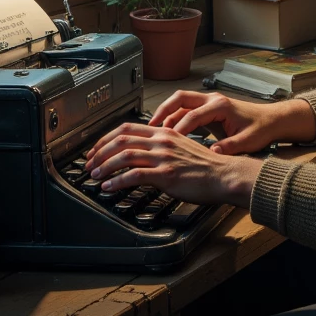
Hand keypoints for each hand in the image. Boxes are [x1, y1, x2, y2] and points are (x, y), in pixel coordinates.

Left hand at [83, 121, 260, 207]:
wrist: (225, 175)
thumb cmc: (207, 167)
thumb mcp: (181, 150)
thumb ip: (161, 150)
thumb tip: (143, 158)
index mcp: (164, 133)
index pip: (127, 128)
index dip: (106, 138)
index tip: (97, 149)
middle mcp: (161, 141)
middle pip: (121, 139)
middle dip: (100, 151)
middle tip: (90, 163)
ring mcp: (163, 157)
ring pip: (124, 155)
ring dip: (105, 165)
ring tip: (95, 175)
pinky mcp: (166, 174)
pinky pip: (134, 175)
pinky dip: (117, 181)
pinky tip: (109, 186)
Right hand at [148, 89, 315, 152]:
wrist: (273, 120)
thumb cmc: (262, 128)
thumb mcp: (248, 141)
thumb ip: (230, 147)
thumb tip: (214, 154)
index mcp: (220, 106)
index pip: (192, 116)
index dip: (179, 130)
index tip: (169, 143)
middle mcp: (212, 100)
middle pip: (180, 99)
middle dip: (163, 111)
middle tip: (150, 126)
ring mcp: (210, 102)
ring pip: (181, 102)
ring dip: (166, 113)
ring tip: (153, 129)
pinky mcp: (209, 108)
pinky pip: (186, 109)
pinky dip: (175, 117)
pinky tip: (168, 131)